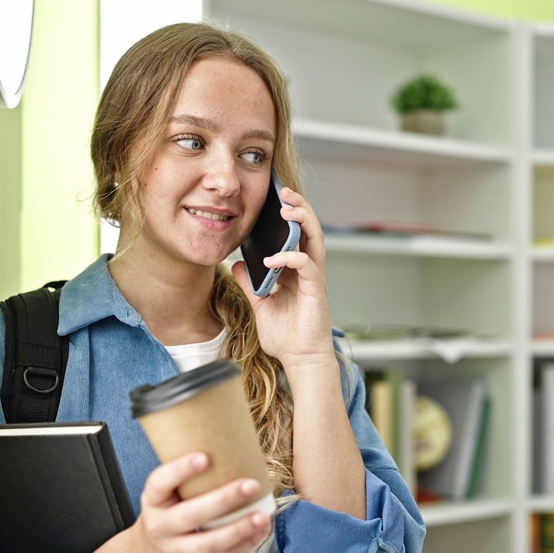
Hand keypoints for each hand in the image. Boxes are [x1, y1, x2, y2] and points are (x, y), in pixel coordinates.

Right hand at [131, 451, 271, 552]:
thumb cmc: (166, 512)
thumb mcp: (165, 493)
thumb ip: (189, 476)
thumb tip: (234, 446)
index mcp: (153, 501)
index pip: (160, 483)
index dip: (180, 470)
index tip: (204, 456)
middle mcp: (161, 526)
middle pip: (190, 516)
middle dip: (222, 500)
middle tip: (250, 485)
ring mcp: (176, 549)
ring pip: (208, 544)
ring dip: (238, 530)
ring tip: (261, 516)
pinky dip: (243, 546)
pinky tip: (260, 531)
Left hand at [231, 186, 334, 369]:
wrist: (299, 361)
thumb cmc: (286, 337)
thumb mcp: (260, 305)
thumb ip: (250, 283)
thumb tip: (237, 264)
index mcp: (296, 271)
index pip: (296, 234)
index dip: (289, 214)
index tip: (274, 197)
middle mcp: (308, 270)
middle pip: (310, 228)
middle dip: (299, 206)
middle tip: (283, 191)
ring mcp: (314, 279)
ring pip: (315, 239)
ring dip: (302, 220)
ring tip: (286, 209)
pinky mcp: (316, 290)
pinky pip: (306, 265)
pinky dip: (289, 257)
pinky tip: (272, 259)